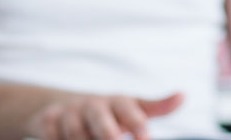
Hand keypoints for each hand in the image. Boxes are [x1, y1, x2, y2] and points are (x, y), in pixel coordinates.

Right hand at [25, 92, 183, 139]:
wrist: (65, 106)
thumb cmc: (110, 113)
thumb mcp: (134, 108)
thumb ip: (158, 107)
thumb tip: (183, 95)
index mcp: (118, 102)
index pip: (130, 110)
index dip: (137, 125)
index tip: (146, 139)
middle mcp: (94, 104)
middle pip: (100, 118)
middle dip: (107, 132)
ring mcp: (69, 111)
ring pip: (75, 132)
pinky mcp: (47, 119)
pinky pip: (51, 134)